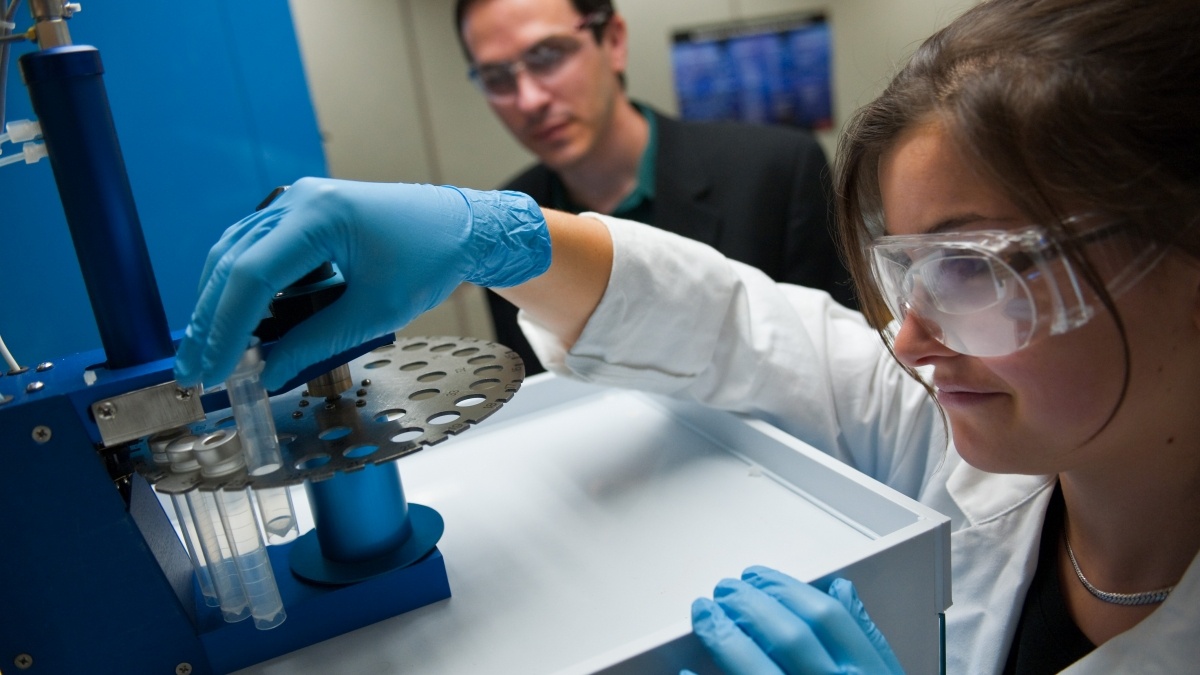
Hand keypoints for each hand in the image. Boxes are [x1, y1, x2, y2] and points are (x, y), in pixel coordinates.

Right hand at [173, 178, 550, 389]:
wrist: (461, 226)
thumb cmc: (430, 259)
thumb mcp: (376, 311)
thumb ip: (317, 343)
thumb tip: (269, 374)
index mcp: (320, 216)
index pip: (252, 275)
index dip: (226, 328)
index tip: (213, 370)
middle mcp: (299, 200)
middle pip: (233, 262)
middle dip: (210, 320)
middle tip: (193, 368)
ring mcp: (298, 202)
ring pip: (237, 254)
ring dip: (218, 302)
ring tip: (207, 350)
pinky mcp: (302, 213)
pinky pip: (257, 249)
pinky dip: (242, 286)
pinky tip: (235, 320)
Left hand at [687, 566, 902, 674]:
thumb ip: (868, 637)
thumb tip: (841, 591)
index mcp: (866, 674)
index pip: (825, 617)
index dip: (784, 589)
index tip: (757, 577)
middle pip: (787, 635)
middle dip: (750, 603)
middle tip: (725, 589)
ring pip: (753, 667)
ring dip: (723, 635)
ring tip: (704, 615)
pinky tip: (686, 668)